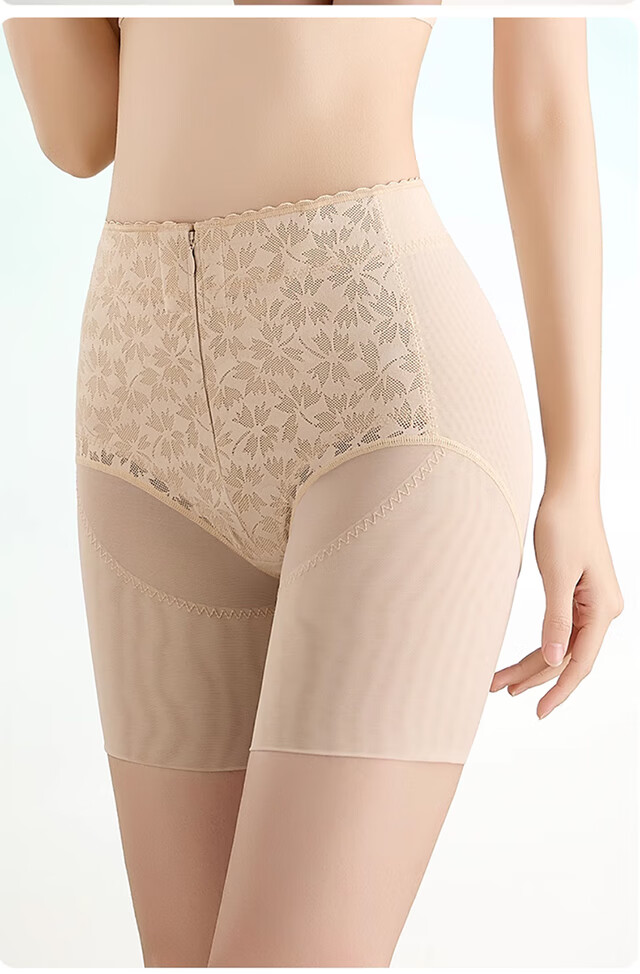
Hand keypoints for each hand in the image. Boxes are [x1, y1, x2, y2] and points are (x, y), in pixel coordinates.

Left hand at [491, 490, 622, 718]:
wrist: (568, 491)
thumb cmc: (563, 525)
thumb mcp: (557, 575)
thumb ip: (556, 620)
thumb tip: (553, 660)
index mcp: (602, 609)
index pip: (579, 663)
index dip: (558, 689)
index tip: (538, 712)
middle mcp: (602, 610)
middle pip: (567, 656)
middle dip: (534, 676)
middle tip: (499, 689)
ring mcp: (592, 603)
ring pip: (562, 644)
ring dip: (533, 662)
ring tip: (501, 681)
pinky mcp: (580, 594)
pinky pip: (561, 629)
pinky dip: (540, 643)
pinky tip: (523, 658)